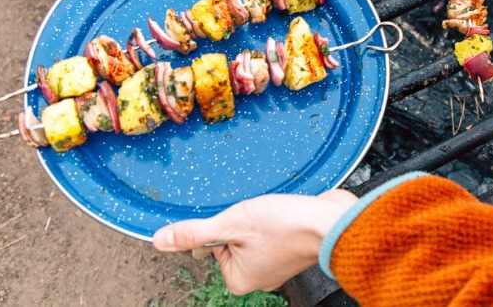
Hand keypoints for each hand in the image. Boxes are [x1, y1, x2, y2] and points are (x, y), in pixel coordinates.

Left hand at [153, 190, 357, 294]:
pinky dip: (279, 218)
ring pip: (255, 233)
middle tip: (261, 215)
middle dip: (245, 219)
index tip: (244, 219)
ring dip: (262, 217)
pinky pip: (275, 231)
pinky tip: (287, 214)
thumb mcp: (232, 223)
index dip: (226, 223)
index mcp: (239, 279)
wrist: (333, 222)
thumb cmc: (287, 226)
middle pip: (235, 238)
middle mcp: (258, 277)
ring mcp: (277, 264)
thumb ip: (194, 233)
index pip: (214, 244)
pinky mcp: (294, 249)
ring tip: (276, 214)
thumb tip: (159, 241)